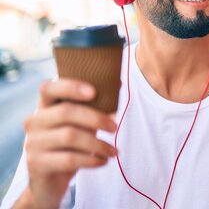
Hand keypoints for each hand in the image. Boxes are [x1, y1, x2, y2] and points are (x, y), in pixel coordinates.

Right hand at [15, 79, 116, 207]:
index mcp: (44, 106)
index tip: (94, 92)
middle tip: (115, 127)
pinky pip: (69, 159)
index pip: (49, 88)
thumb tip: (118, 85)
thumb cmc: (71, 145)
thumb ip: (94, 107)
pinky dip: (91, 160)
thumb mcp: (81, 124)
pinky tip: (103, 161)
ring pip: (70, 136)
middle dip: (96, 118)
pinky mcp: (36, 163)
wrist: (51, 180)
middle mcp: (34, 121)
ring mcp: (32, 142)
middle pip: (66, 112)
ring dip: (98, 143)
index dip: (70, 87)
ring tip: (113, 151)